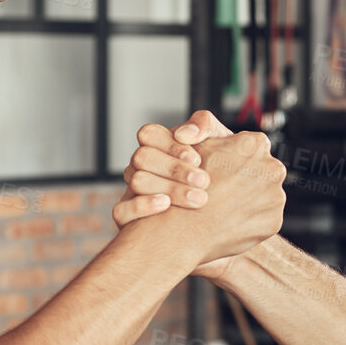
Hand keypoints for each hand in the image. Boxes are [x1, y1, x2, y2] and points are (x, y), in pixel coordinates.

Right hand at [114, 109, 232, 226]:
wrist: (224, 211)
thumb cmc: (220, 173)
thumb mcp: (219, 143)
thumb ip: (204, 125)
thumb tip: (184, 133)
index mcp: (158, 148)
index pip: (149, 134)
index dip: (171, 145)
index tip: (196, 158)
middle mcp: (142, 168)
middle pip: (142, 157)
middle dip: (174, 168)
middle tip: (203, 181)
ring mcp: (132, 192)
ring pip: (137, 182)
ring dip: (169, 188)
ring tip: (198, 198)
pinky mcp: (128, 219)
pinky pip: (121, 211)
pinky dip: (142, 205)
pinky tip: (166, 205)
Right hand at [181, 130, 284, 278]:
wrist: (184, 230)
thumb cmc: (185, 186)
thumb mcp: (196, 144)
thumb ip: (210, 130)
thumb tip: (224, 133)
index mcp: (255, 144)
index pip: (251, 147)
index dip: (234, 158)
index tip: (222, 169)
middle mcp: (272, 168)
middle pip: (262, 170)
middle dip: (246, 178)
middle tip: (223, 189)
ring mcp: (276, 196)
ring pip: (265, 194)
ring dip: (249, 199)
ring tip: (225, 207)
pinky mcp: (274, 221)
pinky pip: (264, 218)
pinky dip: (251, 220)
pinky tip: (231, 220)